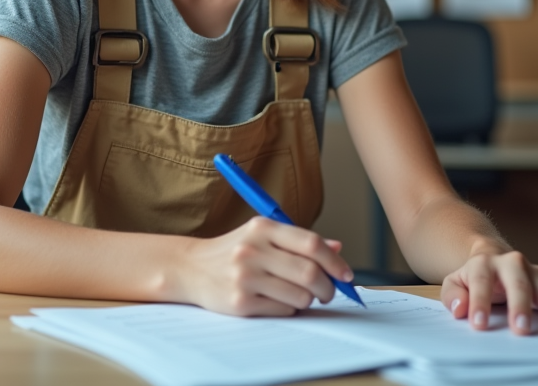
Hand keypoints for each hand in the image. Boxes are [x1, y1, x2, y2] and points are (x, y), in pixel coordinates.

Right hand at [177, 217, 354, 315]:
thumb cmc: (233, 250)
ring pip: (300, 295)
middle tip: (328, 291)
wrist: (190, 268)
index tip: (346, 274)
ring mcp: (245, 277)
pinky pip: (284, 310)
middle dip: (328, 287)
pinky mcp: (240, 302)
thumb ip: (298, 241)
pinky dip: (289, 308)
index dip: (335, 262)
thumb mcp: (262, 235)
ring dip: (307, 299)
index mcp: (262, 227)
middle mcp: (253, 250)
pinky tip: (276, 300)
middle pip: (309, 272)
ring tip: (297, 294)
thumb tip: (337, 248)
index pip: (311, 244)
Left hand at [439, 246, 537, 335]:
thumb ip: (453, 294)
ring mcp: (535, 272)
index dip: (478, 301)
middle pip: (518, 283)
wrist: (493, 256)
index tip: (477, 323)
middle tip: (521, 328)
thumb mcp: (455, 281)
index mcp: (485, 263)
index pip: (481, 281)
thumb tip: (459, 308)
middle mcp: (513, 263)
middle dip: (520, 306)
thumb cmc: (474, 275)